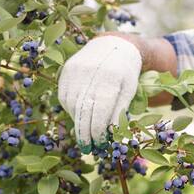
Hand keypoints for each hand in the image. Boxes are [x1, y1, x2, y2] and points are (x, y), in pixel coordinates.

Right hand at [58, 35, 141, 152]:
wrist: (113, 44)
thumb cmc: (125, 72)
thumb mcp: (129, 90)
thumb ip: (119, 111)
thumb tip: (110, 135)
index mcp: (111, 79)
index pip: (100, 113)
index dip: (98, 132)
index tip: (99, 145)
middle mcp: (91, 73)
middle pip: (83, 111)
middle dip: (85, 133)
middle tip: (87, 148)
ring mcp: (76, 70)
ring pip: (72, 105)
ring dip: (77, 122)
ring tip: (85, 132)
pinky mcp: (67, 70)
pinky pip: (64, 96)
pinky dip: (70, 109)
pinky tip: (79, 115)